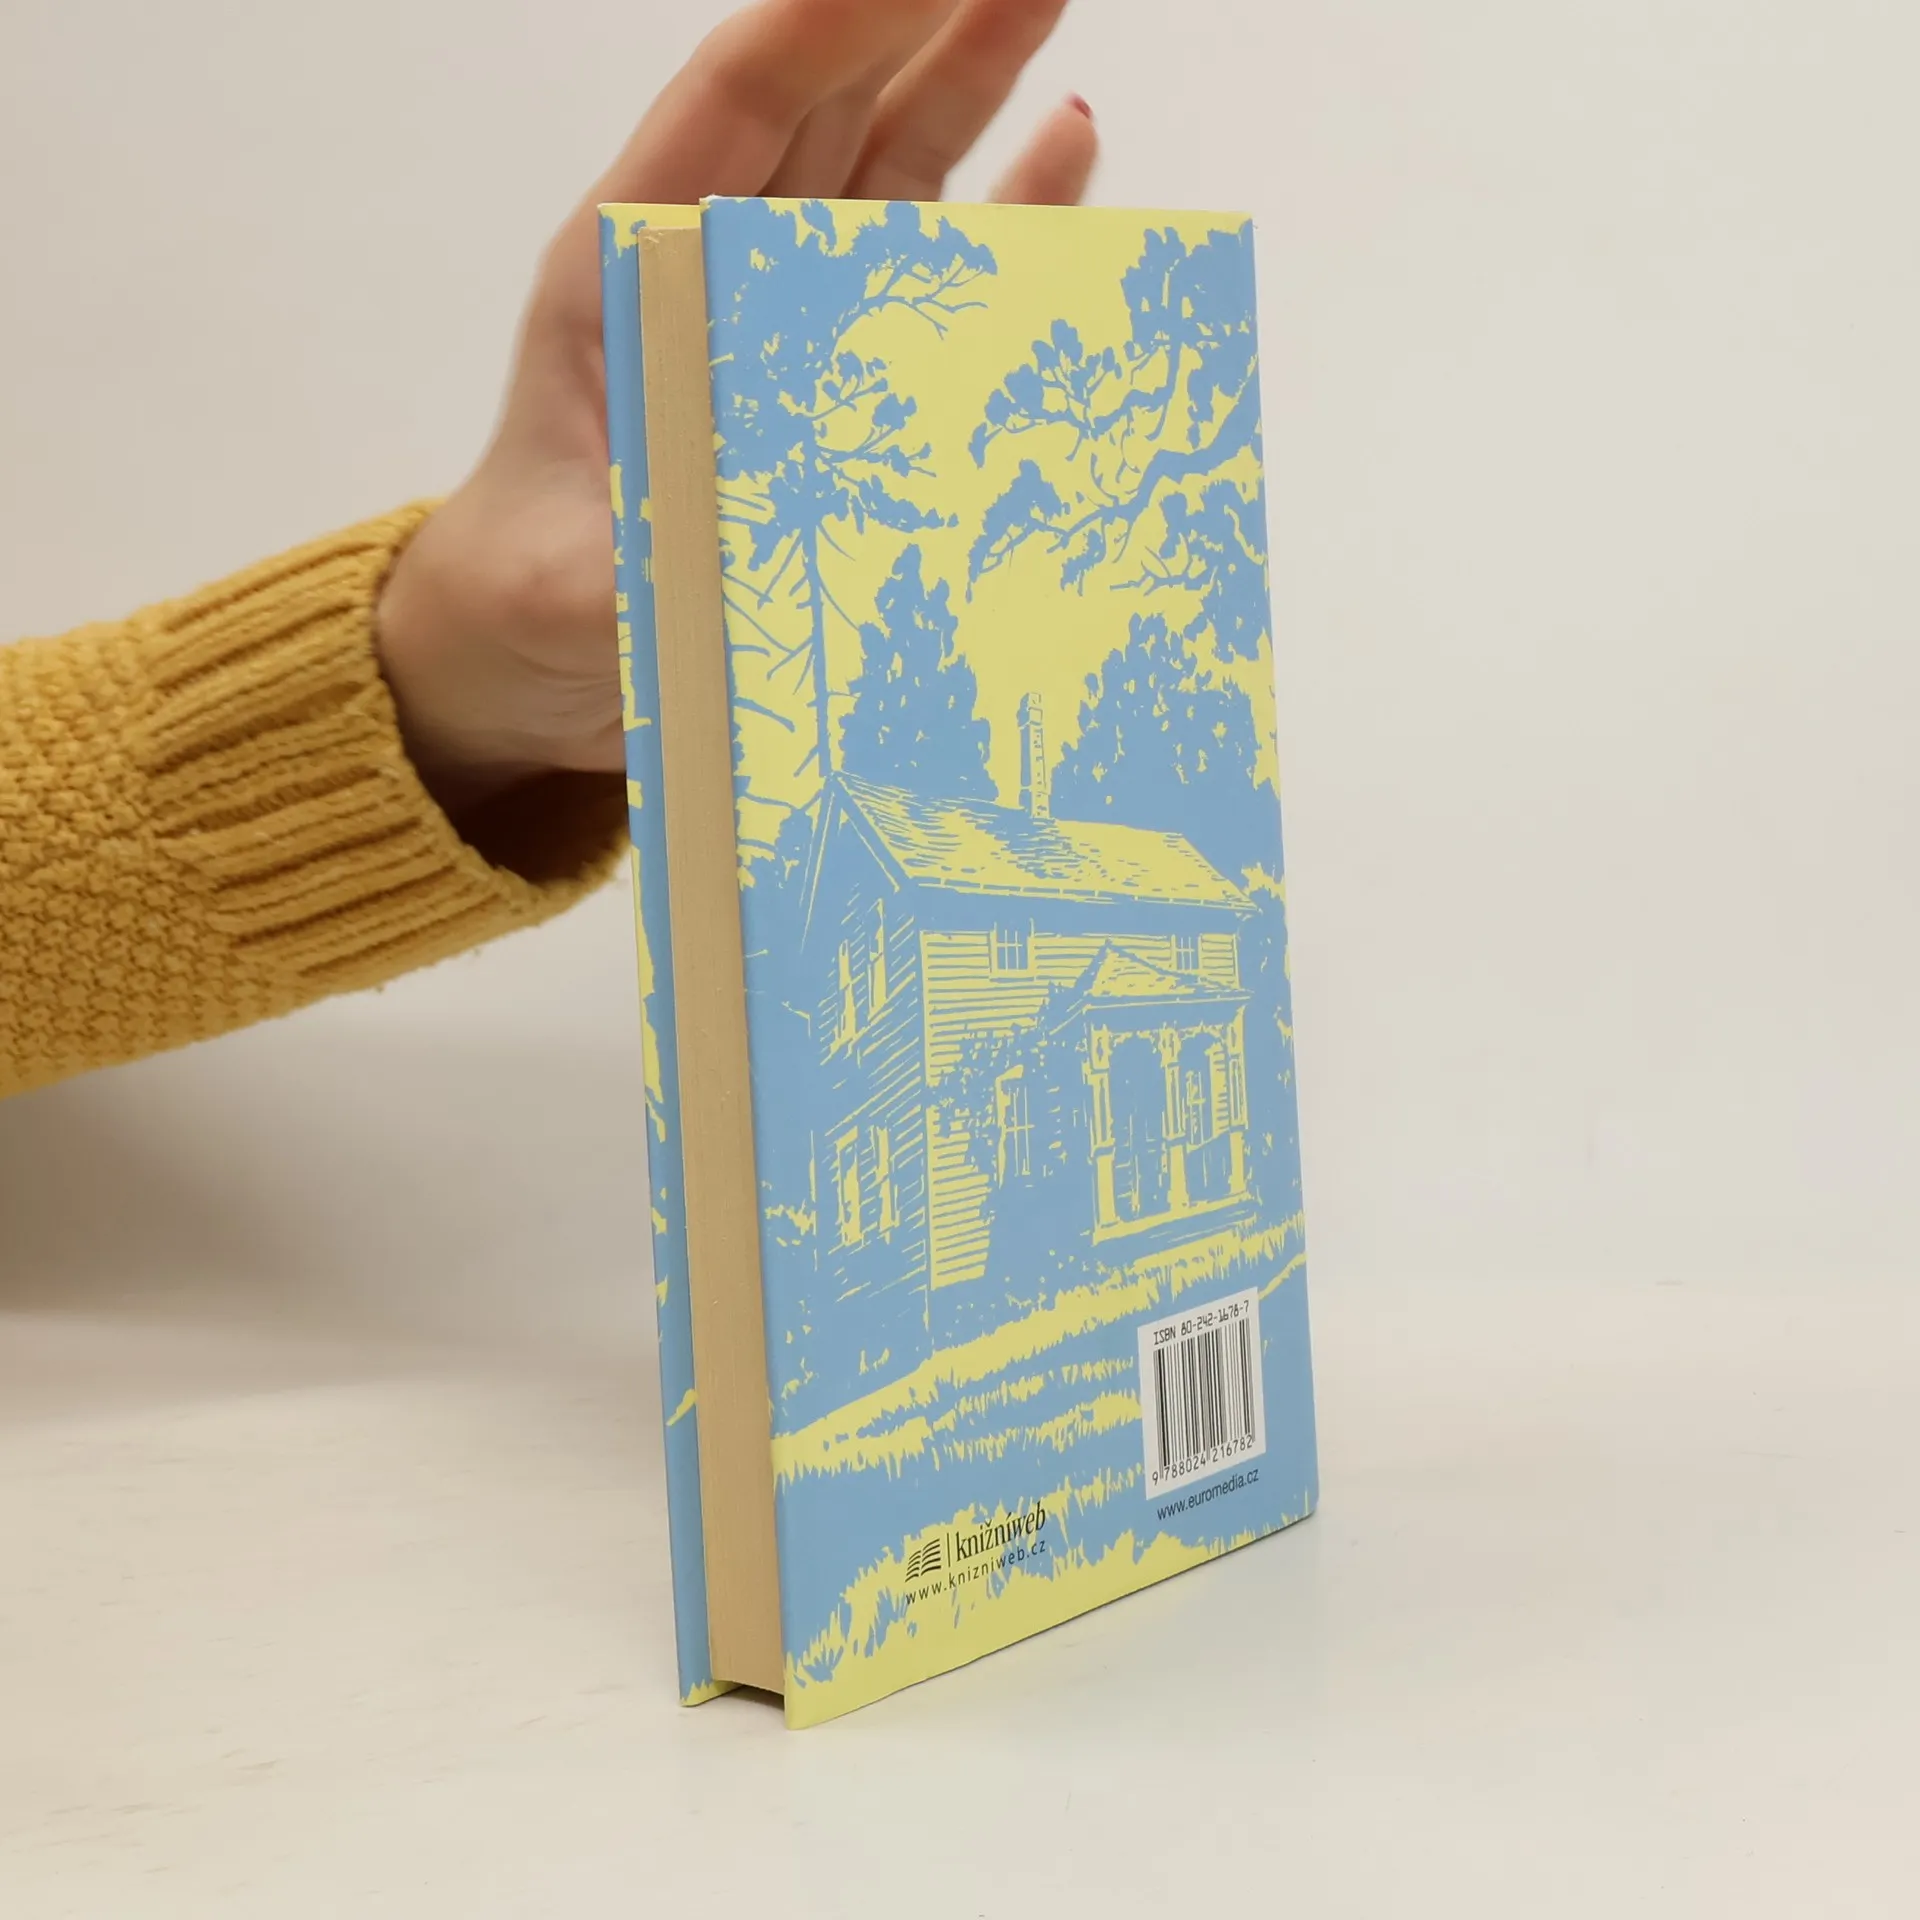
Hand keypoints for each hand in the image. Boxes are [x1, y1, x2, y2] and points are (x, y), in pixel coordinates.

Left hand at [375, 0, 1096, 817]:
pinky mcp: (834, 378)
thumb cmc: (528, 599)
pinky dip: (1001, 213)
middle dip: (919, 18)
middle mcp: (712, 267)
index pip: (739, 102)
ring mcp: (781, 317)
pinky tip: (1064, 147)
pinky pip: (930, 273)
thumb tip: (724, 567)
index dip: (830, 19)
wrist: (529, 651)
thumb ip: (637, 573)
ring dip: (967, 82)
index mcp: (627, 271)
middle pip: (827, 104)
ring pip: (885, 167)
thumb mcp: (568, 591)